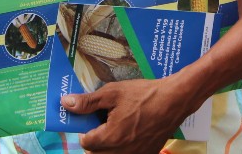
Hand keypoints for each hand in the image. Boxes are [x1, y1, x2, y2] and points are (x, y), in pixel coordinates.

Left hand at [66, 78, 193, 153]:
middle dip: (96, 141)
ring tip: (117, 127)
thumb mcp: (113, 93)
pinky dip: (124, 148)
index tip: (93, 119)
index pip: (86, 143)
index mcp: (110, 138)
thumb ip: (88, 102)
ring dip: (109, 146)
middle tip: (104, 123)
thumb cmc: (144, 94)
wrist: (175, 100)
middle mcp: (121, 152)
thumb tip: (66, 104)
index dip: (86, 130)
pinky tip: (131, 132)